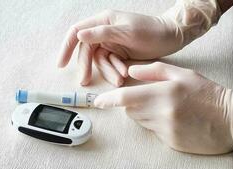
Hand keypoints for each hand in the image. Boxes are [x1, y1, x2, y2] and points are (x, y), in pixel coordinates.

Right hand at [57, 0, 220, 86]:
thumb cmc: (151, 31)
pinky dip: (114, 71)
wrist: (171, 38)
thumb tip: (79, 35)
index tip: (61, 64)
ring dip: (106, 72)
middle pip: (86, 51)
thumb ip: (101, 33)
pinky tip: (123, 75)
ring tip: (118, 79)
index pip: (77, 32)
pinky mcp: (118, 53)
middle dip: (86, 66)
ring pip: (99, 61)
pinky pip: (110, 65)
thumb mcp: (126, 32)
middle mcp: (103, 32)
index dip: (66, 47)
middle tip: (85, 81)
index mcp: (103, 21)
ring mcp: (111, 43)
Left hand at [94, 62, 232, 154]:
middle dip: (131, 104)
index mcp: (164, 93)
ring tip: (165, 107)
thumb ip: (154, 71)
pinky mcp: (170, 142)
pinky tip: (173, 119)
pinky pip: (152, 132)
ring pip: (140, 122)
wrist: (232, 119)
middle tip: (147, 97)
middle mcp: (162, 113)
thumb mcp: (182, 74)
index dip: (108, 100)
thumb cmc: (207, 93)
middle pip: (130, 111)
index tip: (97, 102)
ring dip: (144, 114)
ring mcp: (166, 130)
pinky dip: (156, 124)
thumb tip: (130, 72)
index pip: (125, 98)